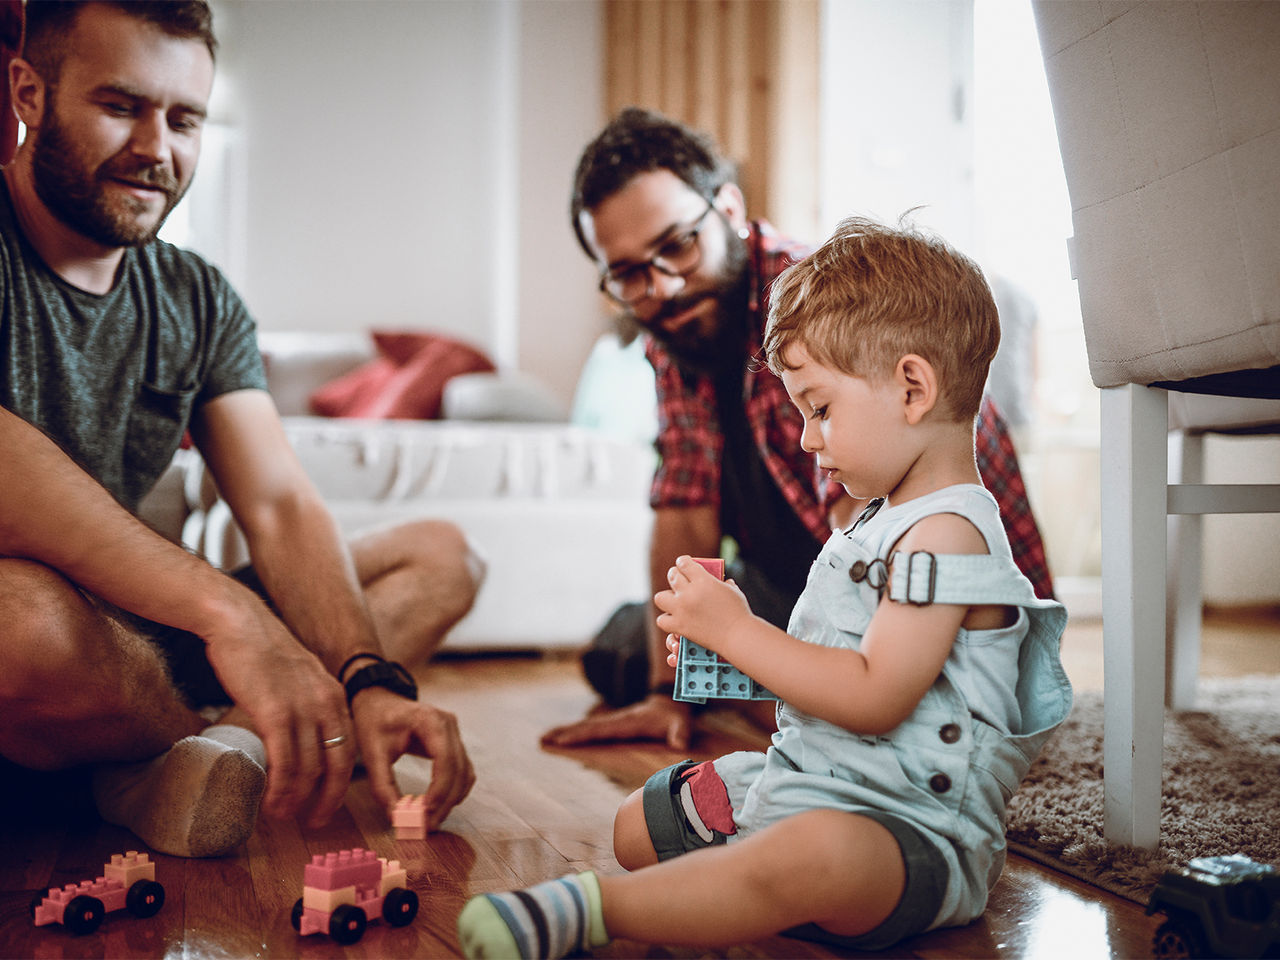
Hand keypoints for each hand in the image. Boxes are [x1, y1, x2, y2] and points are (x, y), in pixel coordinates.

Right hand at [201, 594, 355, 824]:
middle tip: (314, 822)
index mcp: (335, 696)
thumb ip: (307, 705)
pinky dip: (280, 789)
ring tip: (280, 815)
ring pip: (309, 769)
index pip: (349, 750)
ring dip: (296, 800)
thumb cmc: (261, 653)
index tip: (326, 803)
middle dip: (327, 800)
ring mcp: (303, 708)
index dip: (339, 782)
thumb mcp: (299, 679)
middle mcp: (327, 703)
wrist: (239, 623)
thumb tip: (299, 739)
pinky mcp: (276, 712)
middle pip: (338, 765)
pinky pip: (285, 763)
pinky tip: (270, 802)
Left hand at [350, 687, 473, 831]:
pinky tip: (438, 806)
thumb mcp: (372, 752)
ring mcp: (455, 733)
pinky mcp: (454, 744)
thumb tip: (396, 816)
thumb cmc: (375, 721)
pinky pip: (463, 771)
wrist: (379, 701)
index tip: (425, 812)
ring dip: (451, 799)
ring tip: (431, 820)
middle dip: (445, 800)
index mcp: (430, 720)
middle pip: (459, 769)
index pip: (446, 758)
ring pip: (465, 773)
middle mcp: (449, 724)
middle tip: (428, 825)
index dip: (439, 788)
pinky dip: (454, 791)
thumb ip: (383, 785)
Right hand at [541, 695, 693, 750]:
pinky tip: (562, 738)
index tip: (563, 740)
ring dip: (565, 732)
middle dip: (565, 733)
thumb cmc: (673, 717)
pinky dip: (575, 733)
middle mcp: (616, 721)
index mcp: (627, 722)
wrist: (669, 704)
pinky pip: (591, 730)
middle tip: (542, 738)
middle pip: (587, 727)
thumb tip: (679, 745)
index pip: (600, 729)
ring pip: (586, 727)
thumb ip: (679, 733)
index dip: (582, 734)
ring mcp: (612, 722)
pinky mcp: (612, 725)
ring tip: (543, 738)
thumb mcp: (680, 724)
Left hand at [653, 555, 751, 653]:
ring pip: (660, 597)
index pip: (684, 563)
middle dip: (676, 575)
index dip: (683, 562)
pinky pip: (662, 620)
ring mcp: (682, 610)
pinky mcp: (679, 626)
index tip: (684, 563)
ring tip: (675, 600)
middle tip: (680, 580)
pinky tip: (675, 618)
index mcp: (703, 580)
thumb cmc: (739, 613)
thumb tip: (724, 581)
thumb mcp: (733, 591)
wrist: (738, 636)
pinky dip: (667, 619)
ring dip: (667, 597)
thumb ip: (724, 583)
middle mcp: (689, 593)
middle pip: (672, 575)